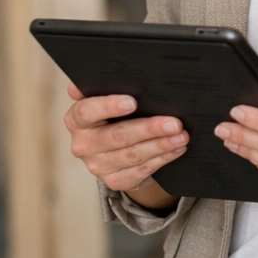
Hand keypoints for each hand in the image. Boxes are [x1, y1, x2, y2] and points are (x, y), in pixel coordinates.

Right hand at [63, 84, 185, 203]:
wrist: (111, 150)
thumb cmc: (110, 117)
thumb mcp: (104, 101)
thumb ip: (102, 88)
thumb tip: (92, 76)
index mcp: (77, 120)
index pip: (87, 112)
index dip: (108, 106)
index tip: (133, 101)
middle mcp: (84, 144)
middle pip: (117, 136)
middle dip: (149, 129)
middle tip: (174, 123)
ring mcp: (98, 165)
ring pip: (133, 155)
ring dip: (160, 145)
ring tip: (181, 136)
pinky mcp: (114, 180)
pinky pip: (141, 170)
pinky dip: (162, 158)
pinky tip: (176, 148)